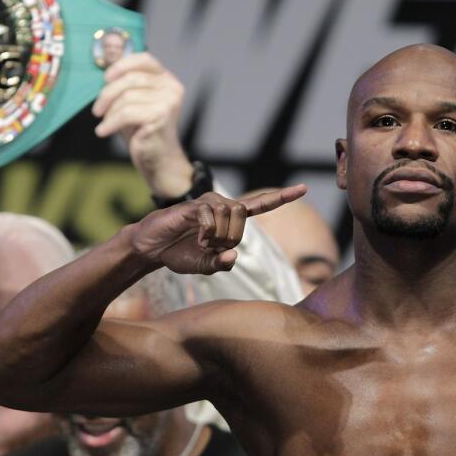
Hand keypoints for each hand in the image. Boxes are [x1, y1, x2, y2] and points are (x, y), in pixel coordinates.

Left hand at [91, 52, 193, 197]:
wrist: (157, 160)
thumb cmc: (141, 131)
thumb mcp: (130, 102)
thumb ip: (123, 81)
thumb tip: (108, 52)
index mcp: (166, 79)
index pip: (145, 59)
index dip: (122, 65)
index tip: (105, 79)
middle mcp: (172, 87)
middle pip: (130, 78)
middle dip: (107, 94)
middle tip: (97, 110)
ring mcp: (169, 101)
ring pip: (126, 97)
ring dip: (109, 112)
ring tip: (105, 123)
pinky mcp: (162, 116)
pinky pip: (127, 112)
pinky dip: (110, 123)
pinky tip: (103, 131)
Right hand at [128, 186, 307, 274]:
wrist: (152, 249)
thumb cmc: (180, 254)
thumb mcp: (205, 266)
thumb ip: (222, 264)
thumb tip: (232, 255)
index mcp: (230, 219)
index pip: (260, 205)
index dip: (281, 198)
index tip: (303, 188)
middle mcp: (221, 205)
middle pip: (243, 218)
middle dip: (230, 238)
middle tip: (210, 247)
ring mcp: (207, 203)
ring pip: (230, 216)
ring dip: (217, 237)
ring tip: (201, 242)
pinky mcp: (193, 205)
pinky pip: (211, 218)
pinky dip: (207, 233)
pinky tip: (198, 238)